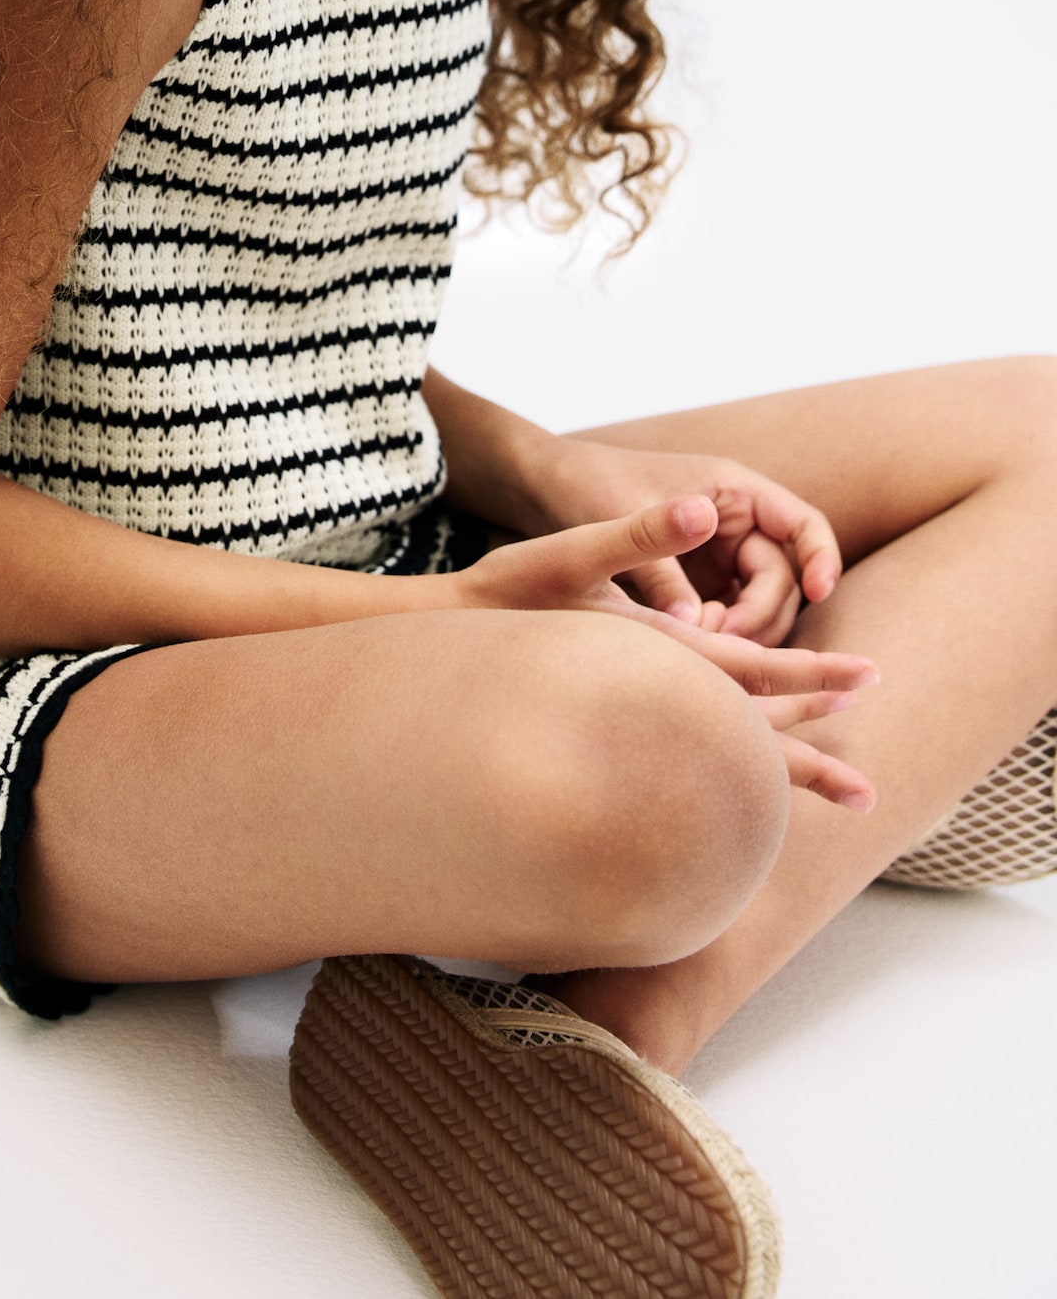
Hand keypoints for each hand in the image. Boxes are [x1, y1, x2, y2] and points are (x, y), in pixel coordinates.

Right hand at [453, 493, 876, 808]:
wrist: (434, 653)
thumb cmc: (499, 601)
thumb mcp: (570, 552)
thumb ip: (642, 533)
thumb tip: (705, 503)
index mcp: (657, 665)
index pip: (753, 678)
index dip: (813, 680)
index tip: (868, 681)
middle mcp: (649, 711)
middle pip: (744, 748)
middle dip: (807, 768)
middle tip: (866, 794)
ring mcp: (626, 733)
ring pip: (712, 767)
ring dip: (767, 780)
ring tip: (806, 800)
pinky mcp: (606, 736)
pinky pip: (677, 766)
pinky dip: (715, 779)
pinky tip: (720, 788)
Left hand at [527, 435, 842, 644]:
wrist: (544, 490)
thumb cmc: (586, 486)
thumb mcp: (621, 516)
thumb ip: (660, 563)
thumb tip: (694, 622)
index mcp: (733, 492)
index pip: (803, 524)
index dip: (822, 557)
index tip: (819, 593)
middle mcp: (735, 526)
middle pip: (785, 580)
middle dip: (764, 613)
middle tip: (724, 639)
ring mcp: (719, 560)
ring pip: (759, 608)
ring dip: (744, 634)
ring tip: (700, 649)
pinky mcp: (698, 589)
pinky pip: (729, 620)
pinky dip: (719, 640)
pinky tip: (692, 658)